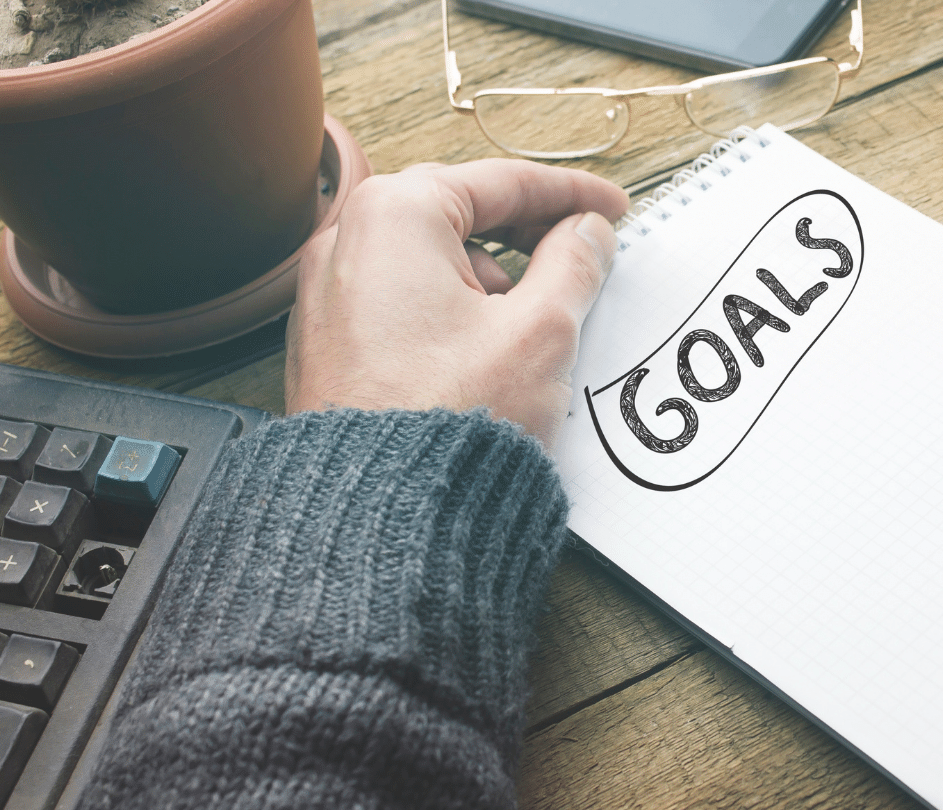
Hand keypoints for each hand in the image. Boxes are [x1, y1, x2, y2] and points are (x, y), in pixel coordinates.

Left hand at [285, 159, 628, 445]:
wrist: (382, 518)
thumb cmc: (452, 419)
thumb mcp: (541, 332)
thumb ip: (575, 264)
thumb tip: (588, 233)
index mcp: (394, 215)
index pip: (502, 183)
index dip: (571, 195)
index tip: (614, 210)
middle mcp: (346, 243)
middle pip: (461, 217)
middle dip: (528, 239)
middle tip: (583, 259)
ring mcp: (328, 297)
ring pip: (432, 265)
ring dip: (492, 283)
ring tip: (535, 329)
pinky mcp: (330, 347)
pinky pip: (405, 307)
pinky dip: (454, 316)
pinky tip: (490, 358)